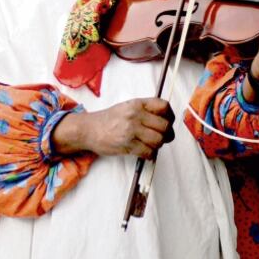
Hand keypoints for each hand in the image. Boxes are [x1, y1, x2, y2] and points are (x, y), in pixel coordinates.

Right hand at [52, 98, 174, 158]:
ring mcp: (131, 130)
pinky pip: (149, 152)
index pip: (164, 106)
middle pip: (165, 126)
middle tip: (161, 137)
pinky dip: (150, 154)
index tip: (168, 122)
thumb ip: (145, 110)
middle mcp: (135, 115)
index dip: (170, 116)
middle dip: (167, 135)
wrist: (88, 130)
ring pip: (159, 140)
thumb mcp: (126, 107)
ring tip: (150, 144)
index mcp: (137, 104)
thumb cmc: (108, 119)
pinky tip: (144, 152)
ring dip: (158, 145)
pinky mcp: (127, 145)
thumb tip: (165, 120)